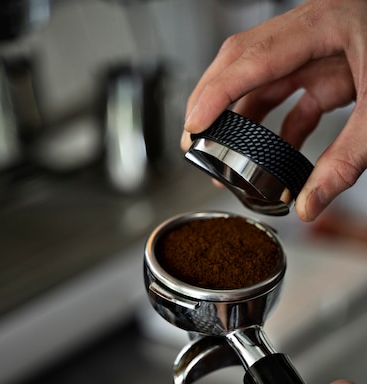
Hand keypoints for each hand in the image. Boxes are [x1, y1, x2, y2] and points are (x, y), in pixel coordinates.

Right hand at [181, 0, 366, 221]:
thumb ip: (346, 161)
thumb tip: (308, 204)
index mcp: (325, 23)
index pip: (252, 59)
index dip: (215, 94)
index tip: (193, 126)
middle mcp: (314, 30)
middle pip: (243, 61)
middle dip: (213, 100)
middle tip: (193, 140)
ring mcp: (320, 48)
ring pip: (261, 78)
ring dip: (240, 117)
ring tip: (222, 153)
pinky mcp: (331, 68)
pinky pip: (290, 95)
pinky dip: (276, 126)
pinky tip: (271, 156)